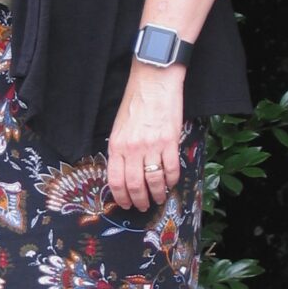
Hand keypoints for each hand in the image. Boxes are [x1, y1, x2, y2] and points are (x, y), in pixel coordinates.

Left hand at [106, 65, 183, 211]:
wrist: (153, 82)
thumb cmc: (135, 102)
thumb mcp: (119, 127)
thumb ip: (121, 149)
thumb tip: (124, 171)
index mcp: (117, 145)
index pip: (116, 180)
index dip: (121, 197)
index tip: (126, 204)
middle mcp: (132, 149)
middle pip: (134, 185)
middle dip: (139, 200)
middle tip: (143, 206)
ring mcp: (152, 146)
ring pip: (153, 181)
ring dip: (156, 194)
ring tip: (158, 198)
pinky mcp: (169, 141)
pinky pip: (171, 169)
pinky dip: (171, 180)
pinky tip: (170, 183)